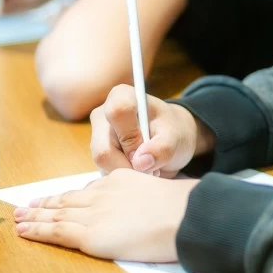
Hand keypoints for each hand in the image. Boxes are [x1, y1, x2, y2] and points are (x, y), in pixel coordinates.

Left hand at [13, 169, 198, 262]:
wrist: (183, 216)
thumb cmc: (182, 209)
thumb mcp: (161, 192)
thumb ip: (146, 199)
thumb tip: (148, 212)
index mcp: (120, 181)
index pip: (88, 190)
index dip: (69, 196)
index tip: (58, 199)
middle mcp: (102, 194)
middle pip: (67, 199)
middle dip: (45, 204)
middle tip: (27, 207)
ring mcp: (94, 213)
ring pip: (56, 214)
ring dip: (35, 217)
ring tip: (19, 219)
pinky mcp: (89, 234)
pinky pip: (56, 232)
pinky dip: (37, 231)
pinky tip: (24, 231)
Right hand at [90, 85, 213, 175]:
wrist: (169, 140)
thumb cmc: (172, 132)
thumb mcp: (175, 138)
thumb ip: (162, 148)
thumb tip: (140, 162)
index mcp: (122, 97)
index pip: (117, 113)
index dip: (132, 138)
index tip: (147, 150)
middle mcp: (102, 114)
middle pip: (104, 149)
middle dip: (129, 165)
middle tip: (151, 168)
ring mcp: (96, 135)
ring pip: (103, 164)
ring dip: (127, 171)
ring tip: (148, 168)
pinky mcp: (97, 153)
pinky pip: (104, 171)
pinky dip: (123, 175)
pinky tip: (137, 169)